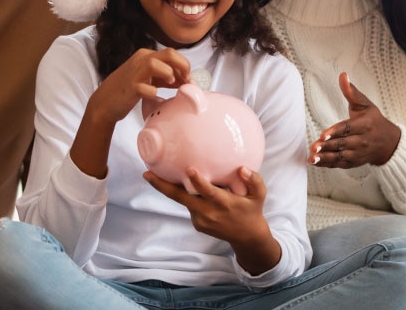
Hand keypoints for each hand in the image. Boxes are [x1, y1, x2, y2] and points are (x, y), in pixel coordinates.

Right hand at [89, 48, 190, 124]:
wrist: (105, 102)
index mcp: (146, 55)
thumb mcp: (149, 79)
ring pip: (156, 64)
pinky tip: (153, 95)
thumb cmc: (129, 90)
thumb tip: (187, 80)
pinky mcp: (130, 87)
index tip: (188, 79)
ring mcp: (134, 73)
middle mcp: (140, 59)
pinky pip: (145, 87)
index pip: (172, 53)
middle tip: (186, 81)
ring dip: (168, 74)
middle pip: (169, 54)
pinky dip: (152, 91)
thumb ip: (166, 77)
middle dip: (183, 67)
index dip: (184, 65)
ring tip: (171, 84)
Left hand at [144, 166, 279, 274]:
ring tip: (155, 174)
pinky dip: (187, 196)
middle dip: (162, 186)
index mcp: (224, 203)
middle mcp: (209, 212)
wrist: (247, 238)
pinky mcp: (197, 224)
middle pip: (181, 198)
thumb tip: (242, 168)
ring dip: (170, 188)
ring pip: (183, 200)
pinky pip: (189, 206)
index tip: (189, 170)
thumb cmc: (252, 210)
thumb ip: (254, 180)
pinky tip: (184, 186)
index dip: (198, 181)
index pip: (208, 192)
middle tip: (146, 174)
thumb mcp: (259, 195)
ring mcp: (201, 220)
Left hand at [308, 72, 401, 167]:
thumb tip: (342, 75)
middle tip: (313, 147)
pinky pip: (340, 164)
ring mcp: (359, 153)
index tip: (323, 135)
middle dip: (328, 147)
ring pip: (341, 156)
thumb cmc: (374, 120)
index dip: (335, 132)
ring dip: (326, 158)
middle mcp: (362, 141)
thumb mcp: (365, 104)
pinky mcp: (354, 162)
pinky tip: (316, 163)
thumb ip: (351, 92)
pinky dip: (328, 165)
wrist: (389, 143)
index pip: (348, 129)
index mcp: (365, 125)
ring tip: (312, 158)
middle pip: (343, 144)